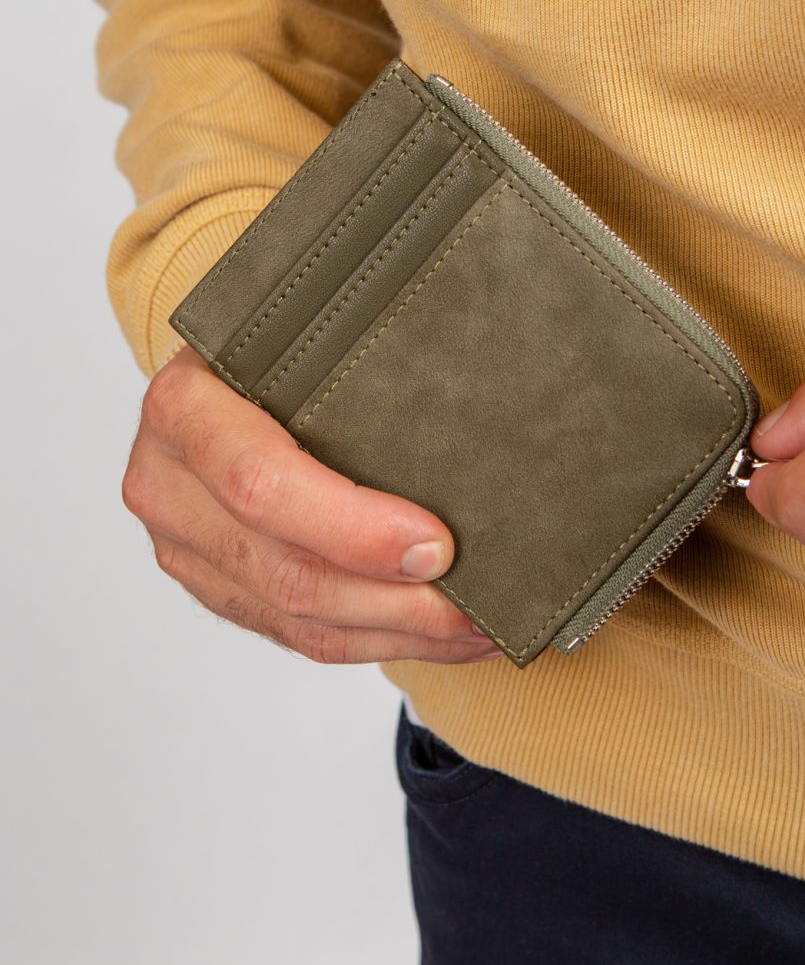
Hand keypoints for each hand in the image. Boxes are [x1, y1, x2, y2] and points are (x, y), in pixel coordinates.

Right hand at [122, 347, 500, 663]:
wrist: (217, 368)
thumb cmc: (274, 343)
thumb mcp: (297, 324)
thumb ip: (358, 358)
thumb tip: (476, 398)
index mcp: (184, 407)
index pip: (261, 483)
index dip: (352, 528)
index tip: (437, 545)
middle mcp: (168, 485)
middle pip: (286, 571)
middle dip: (395, 599)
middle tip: (477, 604)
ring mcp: (185, 547)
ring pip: (298, 619)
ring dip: (399, 632)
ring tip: (476, 628)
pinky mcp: (215, 588)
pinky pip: (300, 637)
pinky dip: (377, 640)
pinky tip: (439, 634)